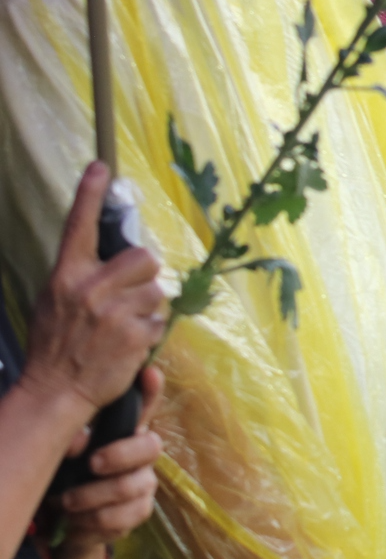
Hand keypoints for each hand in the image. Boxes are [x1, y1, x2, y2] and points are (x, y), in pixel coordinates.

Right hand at [21, 163, 165, 412]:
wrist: (55, 391)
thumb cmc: (55, 345)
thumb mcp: (53, 302)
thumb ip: (80, 277)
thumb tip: (109, 258)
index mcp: (66, 277)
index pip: (79, 227)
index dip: (90, 195)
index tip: (100, 168)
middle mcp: (90, 289)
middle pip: (145, 257)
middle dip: (145, 274)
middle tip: (131, 294)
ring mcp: (114, 312)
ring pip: (156, 291)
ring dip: (147, 308)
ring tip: (123, 327)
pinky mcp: (135, 335)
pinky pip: (159, 321)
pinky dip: (149, 333)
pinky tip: (128, 345)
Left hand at [55, 365, 163, 549]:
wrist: (72, 522)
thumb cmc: (71, 478)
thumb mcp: (68, 457)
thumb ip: (73, 444)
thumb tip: (77, 441)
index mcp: (126, 434)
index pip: (146, 406)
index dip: (151, 389)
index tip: (149, 372)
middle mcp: (142, 454)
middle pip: (152, 447)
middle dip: (120, 455)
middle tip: (92, 463)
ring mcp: (145, 483)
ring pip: (132, 487)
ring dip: (92, 496)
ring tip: (67, 502)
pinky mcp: (140, 512)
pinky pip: (123, 516)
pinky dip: (94, 520)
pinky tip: (78, 519)